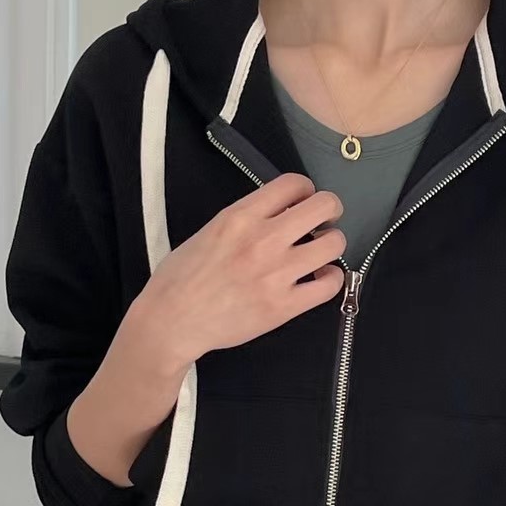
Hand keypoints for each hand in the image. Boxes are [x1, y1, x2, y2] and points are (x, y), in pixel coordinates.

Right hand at [134, 172, 346, 369]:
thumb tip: (275, 214)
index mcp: (240, 217)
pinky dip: (331, 279)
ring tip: (320, 254)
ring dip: (332, 245)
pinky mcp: (284, 306)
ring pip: (334, 244)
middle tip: (323, 223)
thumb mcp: (209, 231)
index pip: (293, 183)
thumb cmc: (181, 279)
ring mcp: (276, 274)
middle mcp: (263, 240)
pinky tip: (319, 279)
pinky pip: (331, 285)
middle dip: (330, 211)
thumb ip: (245, 219)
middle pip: (323, 206)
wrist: (172, 321)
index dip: (306, 190)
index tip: (304, 202)